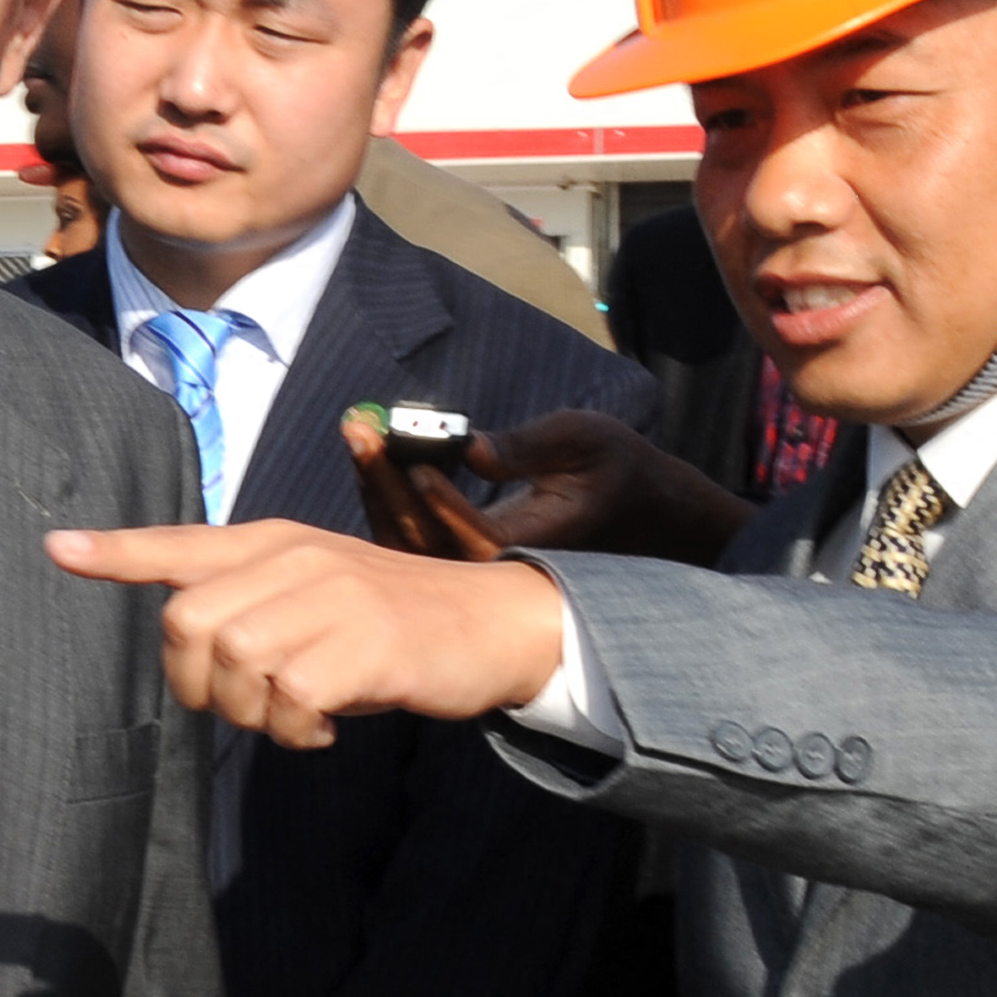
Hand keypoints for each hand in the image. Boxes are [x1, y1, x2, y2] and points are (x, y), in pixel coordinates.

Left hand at [48, 521, 567, 749]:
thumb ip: (249, 602)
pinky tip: (325, 728)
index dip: (116, 552)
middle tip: (243, 705)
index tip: (58, 548)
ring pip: (235, 666)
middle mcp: (295, 559)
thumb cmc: (387, 623)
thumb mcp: (313, 594)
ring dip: (253, 714)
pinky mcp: (366, 642)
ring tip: (295, 715)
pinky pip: (291, 700)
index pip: (180, 544)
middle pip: (188, 624)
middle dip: (195, 684)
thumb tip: (184, 644)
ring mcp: (331, 597)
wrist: (491, 624)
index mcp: (275, 543)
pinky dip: (296, 732)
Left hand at [345, 404, 756, 569]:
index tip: (418, 459)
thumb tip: (472, 450)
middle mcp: (494, 571)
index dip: (440, 501)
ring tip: (359, 430)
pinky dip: (384, 494)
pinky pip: (404, 537)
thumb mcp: (585, 440)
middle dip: (385, 481)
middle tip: (360, 425)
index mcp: (534, 550)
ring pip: (403, 543)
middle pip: (422, 541)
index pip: (473, 536)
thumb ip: (529, 446)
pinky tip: (371, 452)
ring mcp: (469, 571)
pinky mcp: (454, 556)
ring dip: (375, 486)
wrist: (638, 511)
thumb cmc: (616, 469)